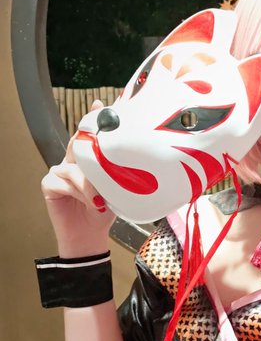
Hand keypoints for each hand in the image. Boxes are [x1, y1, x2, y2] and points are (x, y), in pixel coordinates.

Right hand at [41, 100, 115, 257]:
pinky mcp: (49, 184)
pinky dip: (78, 192)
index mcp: (88, 161)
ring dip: (89, 184)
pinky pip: (63, 181)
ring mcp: (59, 171)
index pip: (89, 136)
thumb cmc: (103, 211)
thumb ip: (115, 174)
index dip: (93, 119)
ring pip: (74, 168)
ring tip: (99, 200)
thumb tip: (132, 162)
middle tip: (100, 150)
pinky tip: (89, 203)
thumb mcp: (115, 189)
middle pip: (78, 145)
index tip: (100, 105)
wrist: (89, 235)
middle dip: (89, 146)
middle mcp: (72, 162)